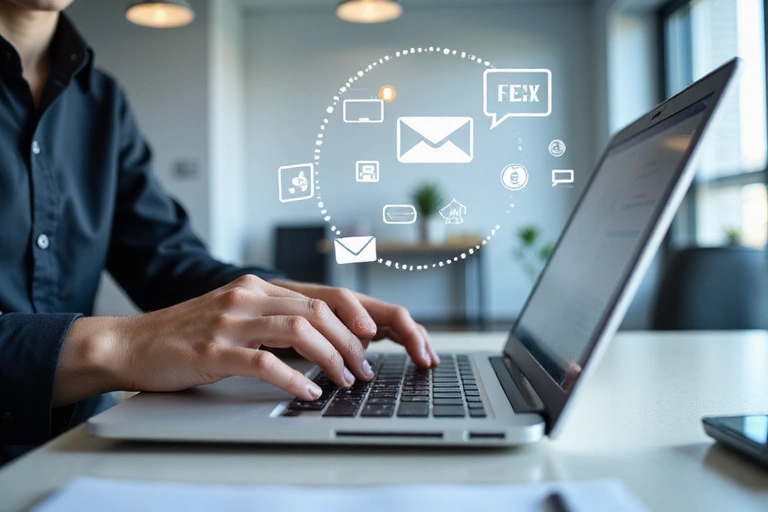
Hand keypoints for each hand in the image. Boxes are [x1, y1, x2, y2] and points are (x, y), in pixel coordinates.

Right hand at [54, 275, 420, 406]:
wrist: (132, 342)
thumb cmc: (194, 336)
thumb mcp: (244, 318)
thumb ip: (285, 321)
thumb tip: (339, 341)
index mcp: (265, 286)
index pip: (333, 294)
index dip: (372, 314)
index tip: (399, 339)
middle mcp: (253, 294)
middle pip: (323, 308)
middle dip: (357, 340)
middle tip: (370, 370)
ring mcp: (232, 319)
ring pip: (300, 328)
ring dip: (333, 357)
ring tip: (347, 381)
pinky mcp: (214, 349)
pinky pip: (262, 360)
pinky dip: (293, 377)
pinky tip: (309, 392)